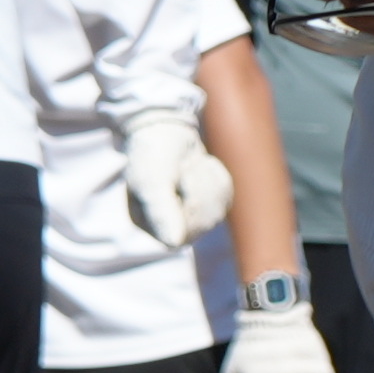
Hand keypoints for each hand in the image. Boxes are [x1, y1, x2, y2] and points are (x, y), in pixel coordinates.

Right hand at [122, 110, 234, 242]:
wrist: (165, 129)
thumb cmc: (152, 153)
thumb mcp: (153, 180)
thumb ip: (161, 211)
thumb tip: (174, 243)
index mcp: (148, 225)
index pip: (182, 233)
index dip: (189, 202)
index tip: (180, 174)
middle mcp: (169, 228)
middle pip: (204, 221)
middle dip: (199, 186)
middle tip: (183, 165)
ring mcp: (191, 219)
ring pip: (217, 209)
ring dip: (206, 179)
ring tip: (187, 165)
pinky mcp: (209, 205)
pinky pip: (225, 195)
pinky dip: (216, 175)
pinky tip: (199, 166)